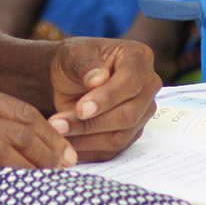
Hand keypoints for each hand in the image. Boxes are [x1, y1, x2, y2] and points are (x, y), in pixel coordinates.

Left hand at [47, 37, 159, 161]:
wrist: (68, 78)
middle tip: (58, 124)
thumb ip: (85, 65)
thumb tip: (98, 79)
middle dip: (92, 123)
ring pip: (121, 136)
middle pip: (128, 114)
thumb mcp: (72, 55)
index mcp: (138, 57)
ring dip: (86, 138)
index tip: (80, 108)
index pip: (129, 82)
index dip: (106, 98)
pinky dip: (88, 148)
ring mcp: (143, 112)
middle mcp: (147, 86)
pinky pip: (113, 149)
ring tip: (57, 130)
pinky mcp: (132, 133)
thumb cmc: (73, 61)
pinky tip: (66, 141)